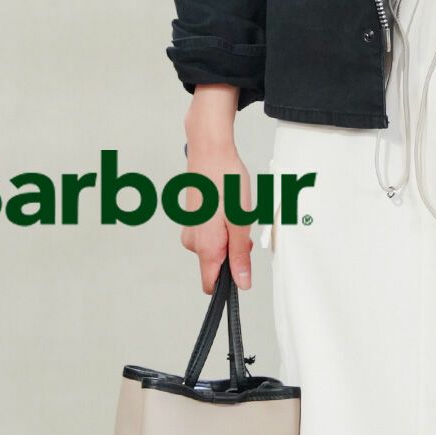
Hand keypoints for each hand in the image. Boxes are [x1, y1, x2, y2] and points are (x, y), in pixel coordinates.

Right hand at [179, 85, 252, 294]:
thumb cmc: (224, 179)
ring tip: (236, 209)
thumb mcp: (241, 220)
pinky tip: (227, 204)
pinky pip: (210, 232)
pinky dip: (222, 224)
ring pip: (215, 246)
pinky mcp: (192, 217)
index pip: (211, 285)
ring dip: (229, 235)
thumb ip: (240, 255)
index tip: (242, 271)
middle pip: (216, 264)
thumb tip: (242, 282)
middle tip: (245, 225)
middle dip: (234, 252)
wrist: (209, 149)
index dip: (229, 283)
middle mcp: (193, 241)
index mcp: (205, 246)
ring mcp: (190, 228)